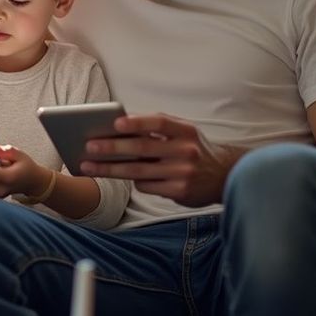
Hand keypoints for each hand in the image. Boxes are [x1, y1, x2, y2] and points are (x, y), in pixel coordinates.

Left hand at [79, 113, 244, 206]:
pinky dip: (133, 180)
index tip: (115, 123)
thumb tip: (119, 125)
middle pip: (142, 149)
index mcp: (186, 131)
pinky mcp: (180, 192)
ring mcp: (183, 173)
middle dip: (112, 148)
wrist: (226, 176)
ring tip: (89, 166)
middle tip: (89, 146)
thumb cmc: (195, 149)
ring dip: (110, 169)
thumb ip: (158, 128)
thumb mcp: (184, 133)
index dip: (137, 122)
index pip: (159, 122)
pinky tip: (122, 175)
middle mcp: (186, 151)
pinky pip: (147, 186)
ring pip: (138, 171)